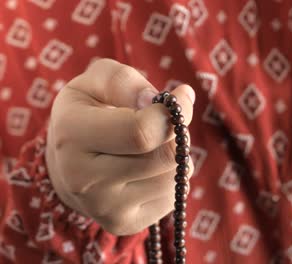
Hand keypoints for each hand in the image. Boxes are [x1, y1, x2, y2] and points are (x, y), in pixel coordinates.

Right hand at [45, 59, 194, 234]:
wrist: (68, 165)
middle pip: (164, 158)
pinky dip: (170, 177)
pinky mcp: (124, 224)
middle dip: (175, 134)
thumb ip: (124, 81)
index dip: (174, 112)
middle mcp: (83, 179)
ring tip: (152, 147)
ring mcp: (104, 208)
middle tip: (165, 122)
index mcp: (73, 135)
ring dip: (175, 156)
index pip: (142, 132)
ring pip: (173, 178)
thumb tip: (161, 101)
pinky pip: (172, 197)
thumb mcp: (96, 82)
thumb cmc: (89, 114)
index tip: (182, 96)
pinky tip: (148, 169)